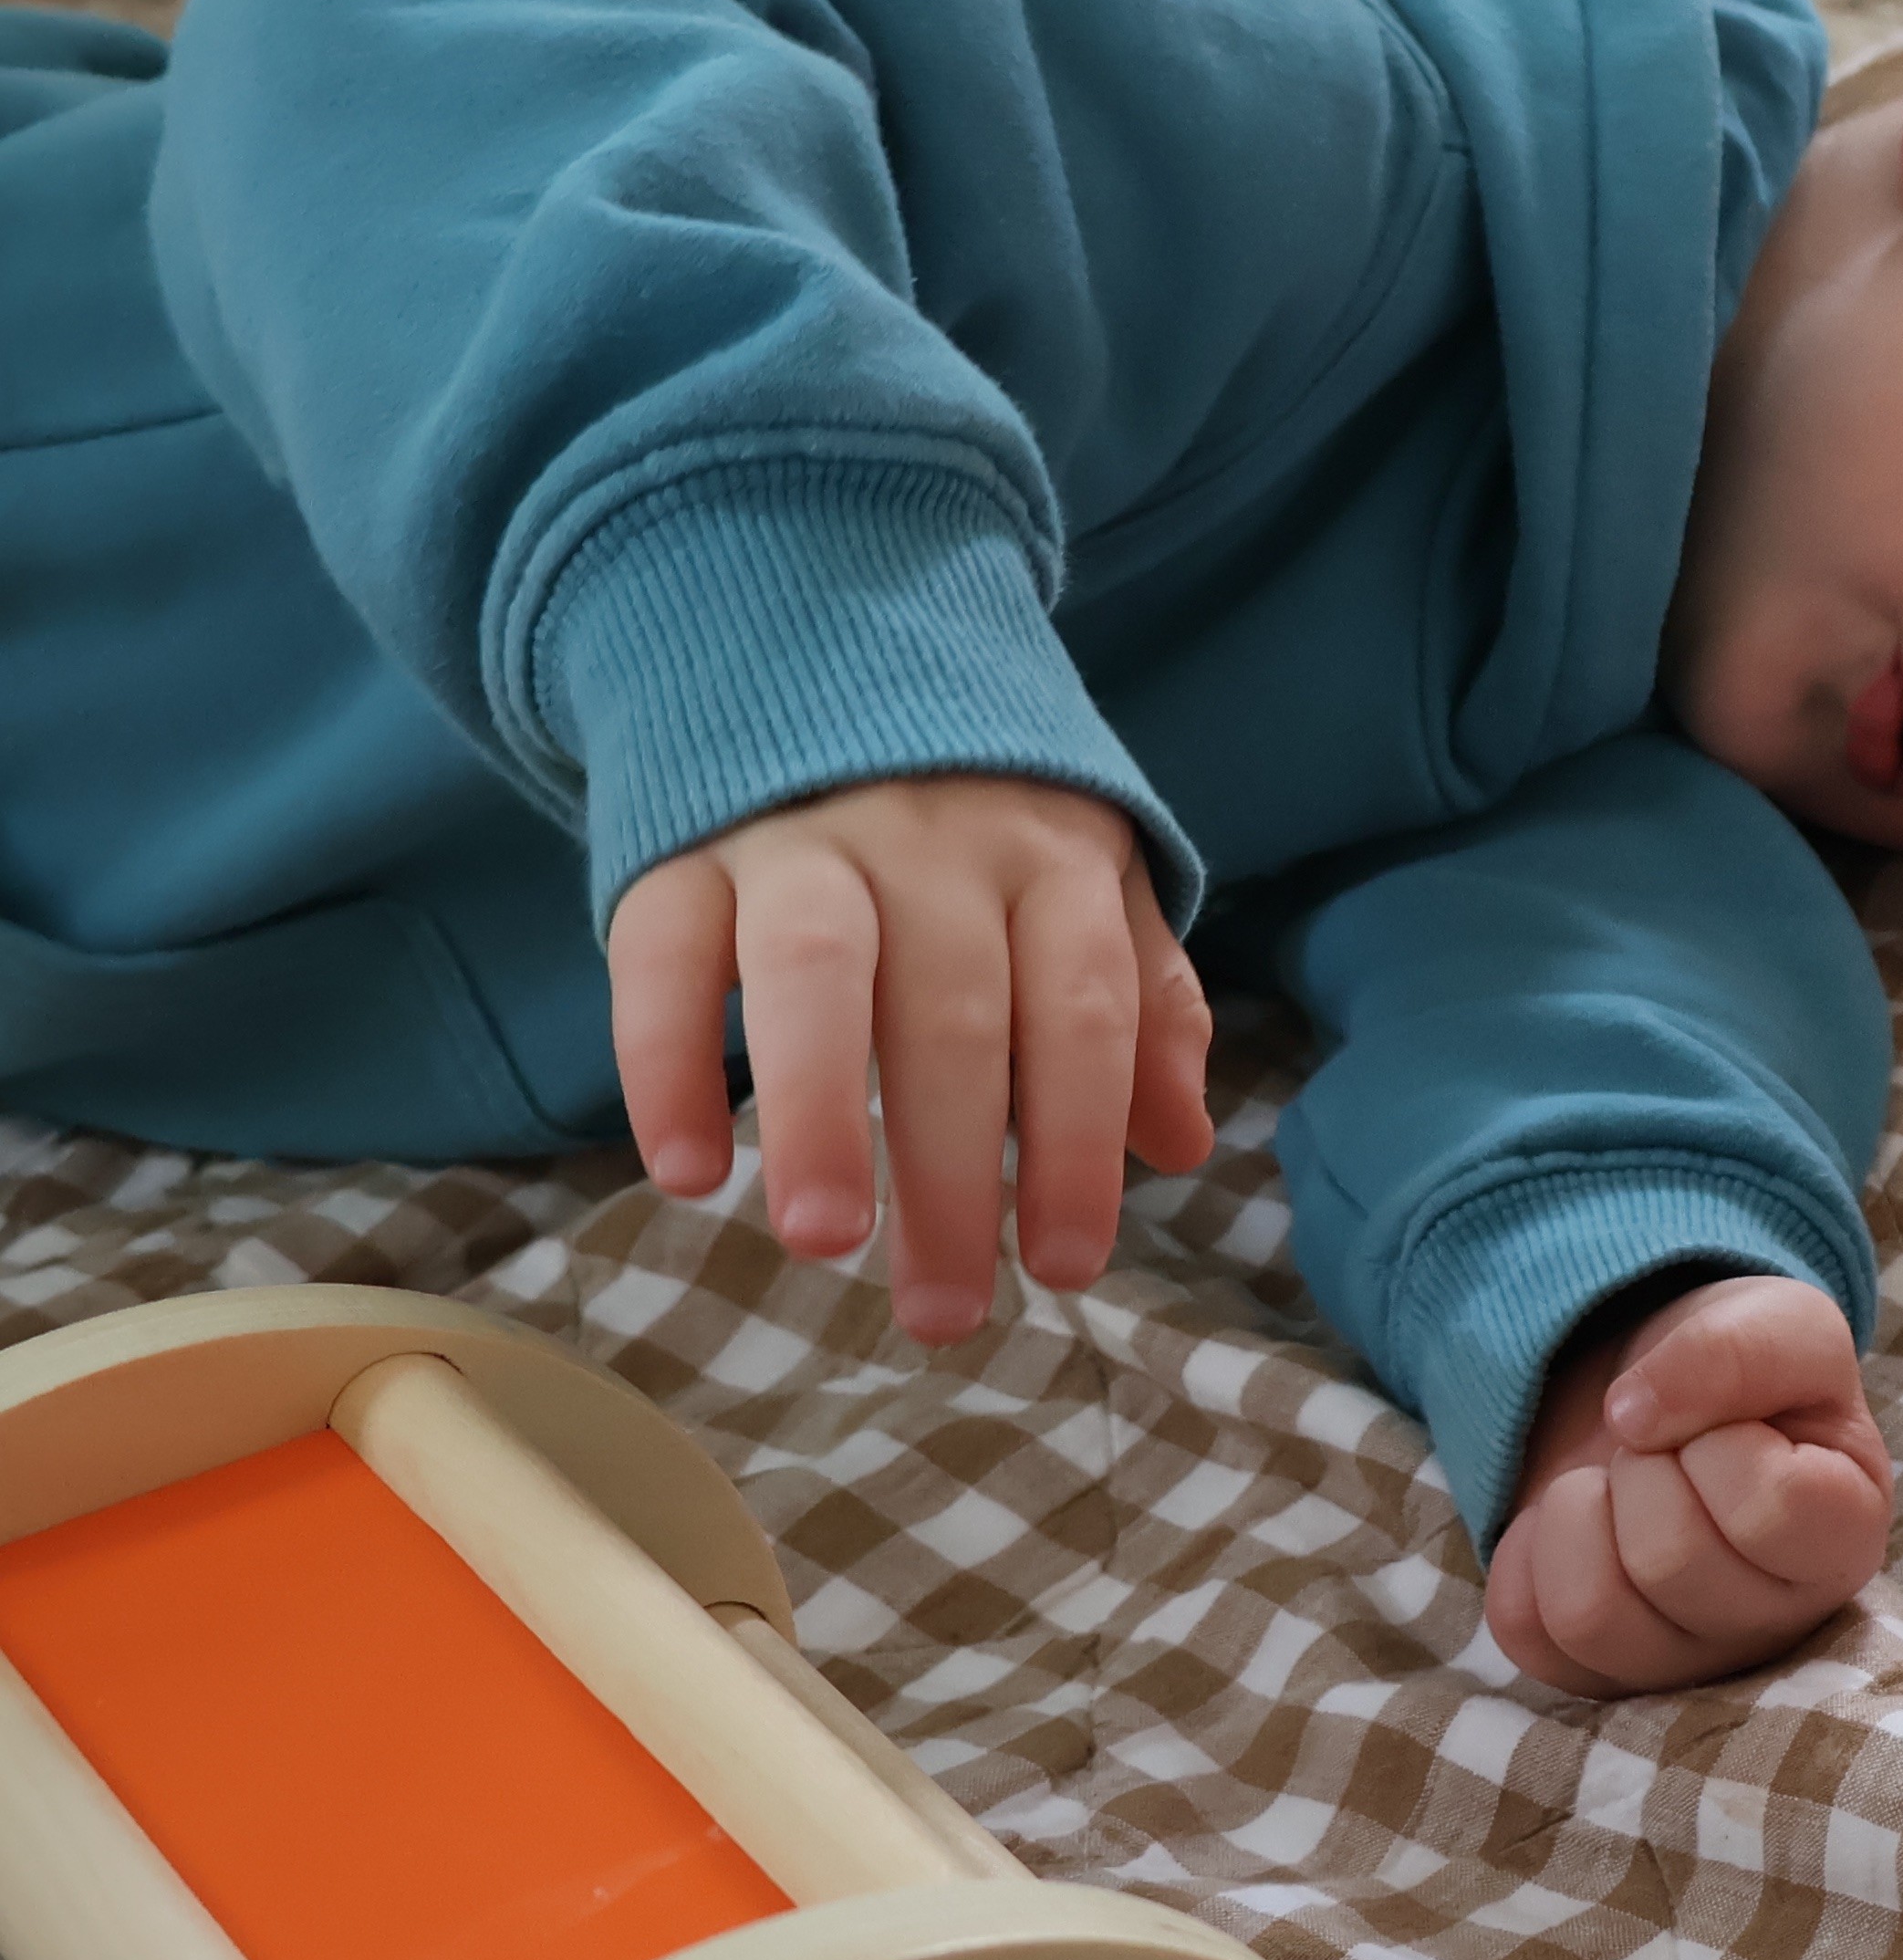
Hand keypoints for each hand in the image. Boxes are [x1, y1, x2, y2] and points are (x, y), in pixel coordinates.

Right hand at [607, 774, 1214, 1342]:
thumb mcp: (1081, 882)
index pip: (1081, 1010)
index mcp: (1048, 855)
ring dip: (820, 1111)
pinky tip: (685, 1172)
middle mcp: (931, 839)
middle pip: (953, 1014)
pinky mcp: (677, 849)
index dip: (1079, 1142)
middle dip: (955, 1172)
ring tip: (822, 1242)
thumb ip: (1138, 1008)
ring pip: (814, 972)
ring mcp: (798, 837)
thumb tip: (1183, 1143)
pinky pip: (663, 956)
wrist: (811, 648)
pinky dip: (663, 1061)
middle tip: (947, 1312)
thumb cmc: (972, 817)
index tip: (1066, 1266)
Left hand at [1484, 1275, 1896, 1694]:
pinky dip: (1525, 1554)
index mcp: (1843, 1537)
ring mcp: (1682, 1662)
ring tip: (1613, 1487)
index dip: (1720, 1440)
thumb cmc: (1744, 1374)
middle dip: (1642, 1468)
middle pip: (1668, 1562)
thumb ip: (1740, 1350)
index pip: (1771, 1508)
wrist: (1664, 1402)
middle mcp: (1773, 1621)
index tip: (1723, 1425)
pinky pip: (1524, 1629)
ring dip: (1578, 1514)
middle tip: (1661, 1450)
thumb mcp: (1776, 1322)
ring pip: (1590, 1615)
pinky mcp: (1596, 1671)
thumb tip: (1634, 1417)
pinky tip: (1572, 1527)